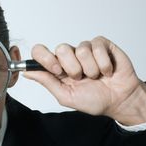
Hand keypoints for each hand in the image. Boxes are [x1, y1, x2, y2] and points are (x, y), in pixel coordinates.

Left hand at [22, 36, 145, 124]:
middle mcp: (69, 57)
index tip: (57, 71)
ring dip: (90, 69)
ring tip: (96, 76)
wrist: (119, 100)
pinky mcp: (101, 45)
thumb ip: (47, 82)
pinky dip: (103, 63)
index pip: (40, 52)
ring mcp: (85, 49)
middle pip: (61, 48)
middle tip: (81, 78)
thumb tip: (26, 72)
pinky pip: (97, 47)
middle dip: (72, 68)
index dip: (46, 58)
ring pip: (80, 49)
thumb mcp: (66, 96)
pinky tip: (107, 71)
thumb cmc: (94, 100)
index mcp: (58, 69)